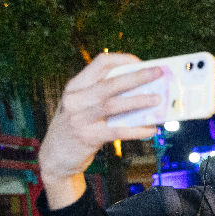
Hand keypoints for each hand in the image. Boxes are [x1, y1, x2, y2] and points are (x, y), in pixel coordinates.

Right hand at [39, 53, 162, 208]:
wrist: (55, 156)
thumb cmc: (77, 126)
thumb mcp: (83, 105)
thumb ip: (105, 96)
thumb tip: (145, 89)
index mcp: (76, 86)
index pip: (100, 63)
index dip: (123, 59)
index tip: (142, 62)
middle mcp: (75, 99)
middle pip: (110, 83)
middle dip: (137, 76)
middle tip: (159, 73)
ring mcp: (79, 118)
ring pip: (113, 105)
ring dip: (138, 101)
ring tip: (159, 100)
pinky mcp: (87, 137)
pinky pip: (117, 131)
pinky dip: (136, 130)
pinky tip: (151, 129)